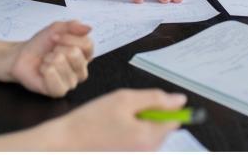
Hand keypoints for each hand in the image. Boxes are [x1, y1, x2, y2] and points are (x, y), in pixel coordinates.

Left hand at [7, 20, 92, 96]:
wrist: (22, 56)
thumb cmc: (42, 44)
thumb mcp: (57, 28)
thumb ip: (73, 26)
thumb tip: (89, 28)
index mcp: (84, 55)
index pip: (87, 44)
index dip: (69, 37)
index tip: (56, 36)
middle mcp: (81, 70)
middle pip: (75, 53)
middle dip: (57, 48)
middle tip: (51, 51)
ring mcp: (71, 82)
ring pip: (60, 62)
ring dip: (48, 58)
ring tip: (46, 61)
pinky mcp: (58, 92)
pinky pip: (52, 75)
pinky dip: (43, 68)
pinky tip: (43, 70)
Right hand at [37, 88, 187, 150]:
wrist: (67, 143)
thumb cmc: (93, 120)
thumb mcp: (124, 99)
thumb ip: (155, 98)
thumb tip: (180, 100)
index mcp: (150, 138)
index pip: (174, 120)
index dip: (163, 106)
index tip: (147, 101)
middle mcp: (147, 153)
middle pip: (162, 128)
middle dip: (149, 115)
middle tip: (125, 109)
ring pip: (150, 135)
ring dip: (140, 123)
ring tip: (116, 120)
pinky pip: (139, 143)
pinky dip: (131, 133)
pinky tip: (113, 130)